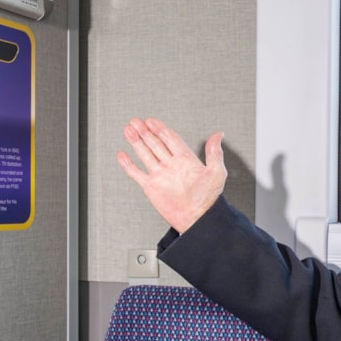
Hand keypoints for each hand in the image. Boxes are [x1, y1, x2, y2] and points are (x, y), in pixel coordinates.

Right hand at [116, 117, 227, 234]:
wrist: (198, 220)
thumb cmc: (209, 200)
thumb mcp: (216, 173)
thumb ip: (214, 153)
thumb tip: (218, 134)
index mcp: (186, 160)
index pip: (170, 139)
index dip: (160, 129)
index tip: (152, 120)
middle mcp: (172, 166)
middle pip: (155, 143)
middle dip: (145, 131)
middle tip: (136, 121)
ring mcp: (160, 175)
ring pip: (145, 154)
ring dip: (136, 141)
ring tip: (128, 129)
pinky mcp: (151, 187)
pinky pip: (136, 173)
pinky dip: (128, 164)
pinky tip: (122, 155)